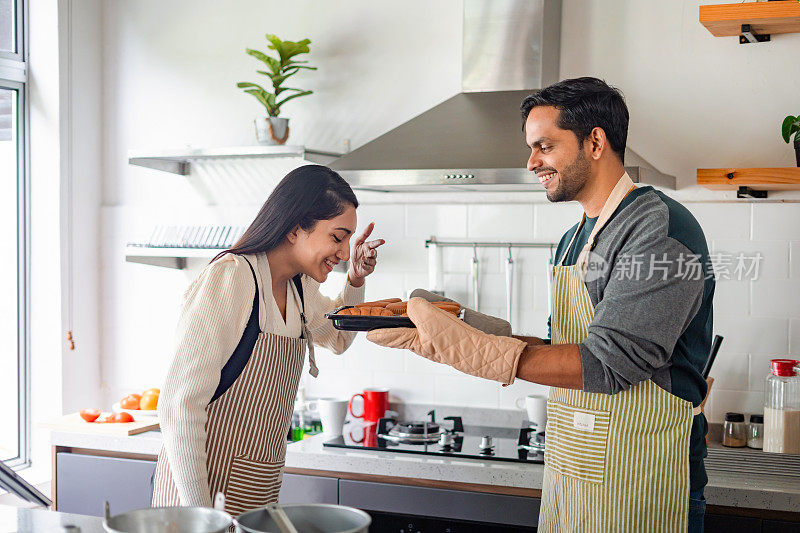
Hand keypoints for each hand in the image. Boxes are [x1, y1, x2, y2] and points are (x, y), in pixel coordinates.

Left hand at [348, 222, 384, 286]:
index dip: (378, 242)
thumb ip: (364, 234)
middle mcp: (371, 254)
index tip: (383, 241)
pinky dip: (364, 265)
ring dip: (366, 259)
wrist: (354, 267)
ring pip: (371, 260)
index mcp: (368, 247)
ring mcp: (372, 261)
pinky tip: (362, 264)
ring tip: (361, 259)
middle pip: (374, 252)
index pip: (374, 243)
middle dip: (372, 252)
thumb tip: (372, 224)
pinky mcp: (370, 268)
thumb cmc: (355, 254)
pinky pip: (369, 267)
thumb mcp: (357, 243)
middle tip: (371, 252)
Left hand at [367, 298, 525, 384]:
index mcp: (410, 341)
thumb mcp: (430, 319)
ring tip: (413, 307)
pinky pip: (430, 324)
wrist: (485, 352)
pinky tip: (437, 311)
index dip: (369, 328)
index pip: (382, 335)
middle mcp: (418, 342)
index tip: (357, 325)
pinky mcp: (443, 337)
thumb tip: (412, 307)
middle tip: (382, 307)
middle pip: (397, 327)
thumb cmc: (458, 341)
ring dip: (411, 313)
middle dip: (388, 315)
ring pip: (414, 324)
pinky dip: (429, 315)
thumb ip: (415, 308)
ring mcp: (431, 340)